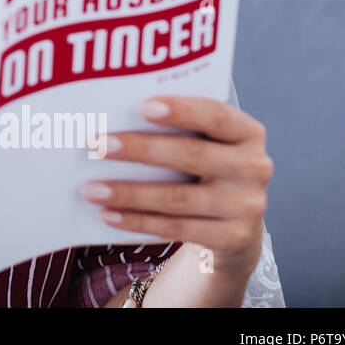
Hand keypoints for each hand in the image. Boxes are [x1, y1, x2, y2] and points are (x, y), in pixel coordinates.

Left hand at [79, 95, 271, 277]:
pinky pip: (176, 228)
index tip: (140, 106)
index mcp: (247, 132)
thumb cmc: (205, 167)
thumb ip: (177, 128)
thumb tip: (113, 118)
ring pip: (178, 198)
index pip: (216, 115)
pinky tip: (107, 214)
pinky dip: (137, 221)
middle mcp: (254, 167)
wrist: (235, 225)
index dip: (180, 110)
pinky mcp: (232, 238)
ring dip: (128, 193)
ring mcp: (247, 206)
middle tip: (96, 145)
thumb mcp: (205, 143)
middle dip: (138, 149)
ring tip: (90, 188)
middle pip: (190, 155)